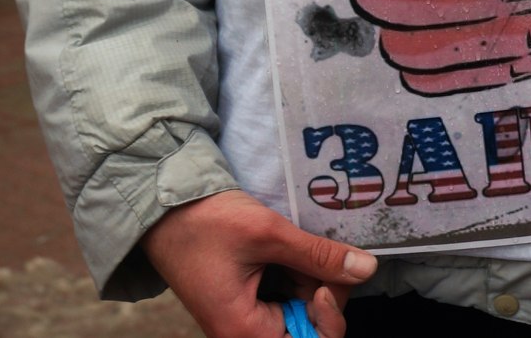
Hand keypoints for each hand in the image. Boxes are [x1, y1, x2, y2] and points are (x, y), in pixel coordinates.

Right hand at [141, 190, 376, 337]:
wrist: (164, 205)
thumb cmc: (205, 222)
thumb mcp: (269, 234)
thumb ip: (319, 255)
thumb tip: (367, 270)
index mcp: (244, 332)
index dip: (330, 318)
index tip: (325, 283)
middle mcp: (245, 334)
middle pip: (310, 328)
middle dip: (322, 291)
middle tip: (311, 254)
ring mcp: (248, 318)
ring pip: (302, 309)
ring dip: (309, 278)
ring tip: (291, 246)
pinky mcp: (249, 300)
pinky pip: (287, 296)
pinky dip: (296, 273)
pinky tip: (288, 250)